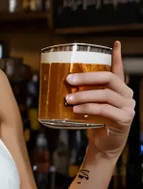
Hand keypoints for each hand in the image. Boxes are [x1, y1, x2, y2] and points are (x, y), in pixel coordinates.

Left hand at [65, 41, 134, 158]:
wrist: (103, 144)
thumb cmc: (94, 121)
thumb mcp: (88, 103)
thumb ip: (82, 92)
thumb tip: (60, 82)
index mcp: (119, 88)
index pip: (118, 69)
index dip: (117, 56)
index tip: (115, 43)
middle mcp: (126, 94)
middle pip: (108, 78)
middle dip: (86, 77)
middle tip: (68, 80)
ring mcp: (127, 106)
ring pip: (105, 95)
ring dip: (83, 95)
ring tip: (67, 99)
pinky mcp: (124, 119)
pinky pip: (105, 110)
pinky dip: (89, 108)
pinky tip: (76, 110)